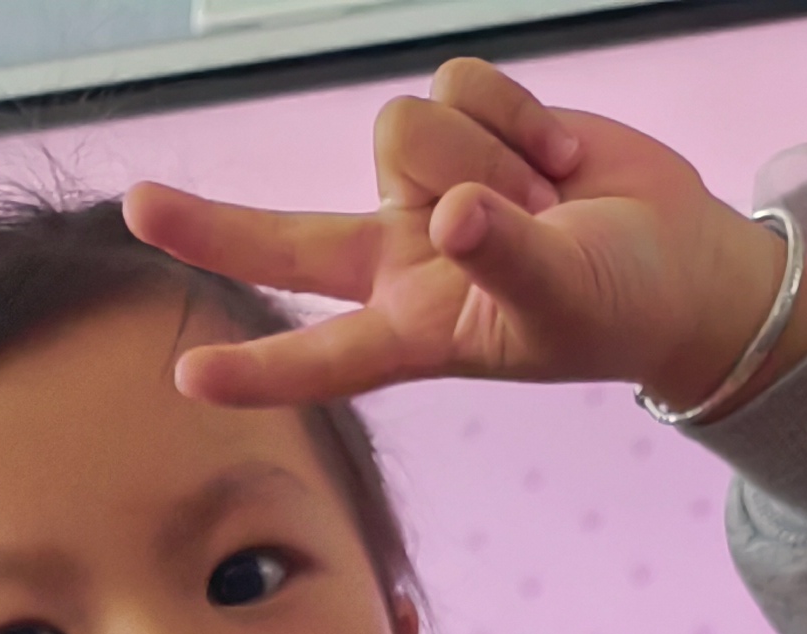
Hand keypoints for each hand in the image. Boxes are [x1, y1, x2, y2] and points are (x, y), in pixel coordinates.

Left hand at [125, 59, 806, 419]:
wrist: (671, 259)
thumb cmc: (617, 307)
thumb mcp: (565, 298)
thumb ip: (509, 259)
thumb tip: (459, 216)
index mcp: (417, 330)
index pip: (323, 355)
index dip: (260, 368)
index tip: (188, 376)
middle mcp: (401, 259)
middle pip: (287, 237)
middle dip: (212, 226)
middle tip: (135, 208)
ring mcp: (424, 190)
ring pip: (406, 130)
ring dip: (492, 152)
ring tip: (547, 202)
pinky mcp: (460, 124)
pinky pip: (459, 84)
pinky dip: (520, 114)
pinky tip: (555, 160)